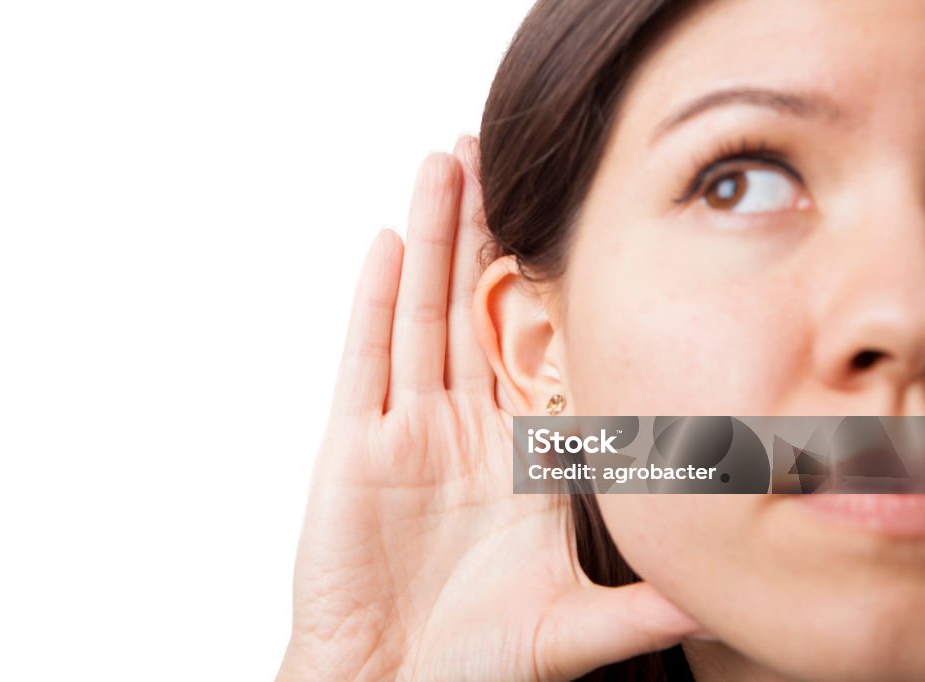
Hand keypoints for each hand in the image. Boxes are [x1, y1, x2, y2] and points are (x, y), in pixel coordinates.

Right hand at [278, 137, 702, 680]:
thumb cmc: (470, 663)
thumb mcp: (569, 629)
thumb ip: (640, 611)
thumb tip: (715, 600)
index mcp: (517, 462)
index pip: (536, 352)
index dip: (549, 288)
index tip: (567, 225)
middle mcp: (462, 432)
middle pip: (475, 311)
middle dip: (485, 233)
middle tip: (496, 155)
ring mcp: (404, 430)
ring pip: (421, 314)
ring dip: (432, 239)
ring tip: (443, 165)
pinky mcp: (353, 444)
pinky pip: (365, 357)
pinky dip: (374, 300)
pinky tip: (386, 241)